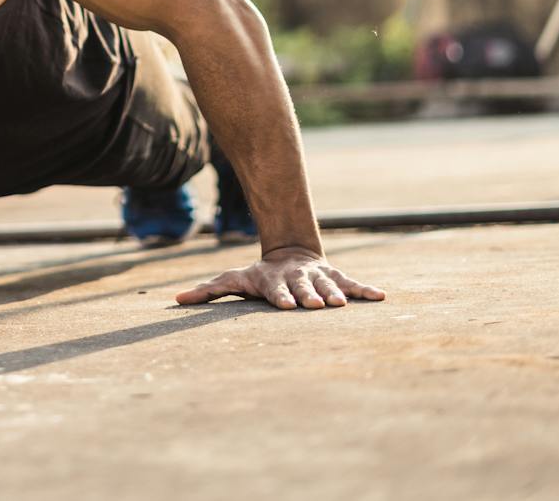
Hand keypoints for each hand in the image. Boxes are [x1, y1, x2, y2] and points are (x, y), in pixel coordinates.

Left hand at [175, 246, 384, 310]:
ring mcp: (318, 276)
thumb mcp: (234, 279)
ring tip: (343, 305)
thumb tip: (176, 299)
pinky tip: (382, 297)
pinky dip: (366, 290)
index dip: (280, 296)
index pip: (276, 289)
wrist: (290, 252)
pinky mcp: (336, 278)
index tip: (285, 305)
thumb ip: (209, 290)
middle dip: (309, 296)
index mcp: (274, 281)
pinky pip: (353, 283)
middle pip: (303, 287)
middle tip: (316, 306)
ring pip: (328, 284)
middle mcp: (298, 278)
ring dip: (336, 294)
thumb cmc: (259, 276)